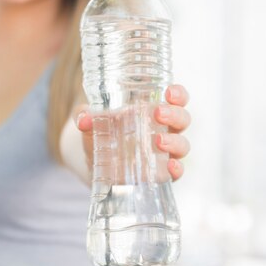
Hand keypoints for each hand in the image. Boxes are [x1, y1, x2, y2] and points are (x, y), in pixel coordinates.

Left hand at [72, 84, 190, 181]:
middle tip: (158, 113)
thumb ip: (84, 116)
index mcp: (153, 111)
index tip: (169, 91)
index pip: (175, 99)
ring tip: (159, 140)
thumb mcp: (92, 122)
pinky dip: (176, 169)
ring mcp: (164, 153)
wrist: (94, 165)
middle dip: (174, 114)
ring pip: (182, 145)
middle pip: (182, 119)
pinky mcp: (160, 174)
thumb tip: (83, 118)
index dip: (178, 94)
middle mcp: (164, 130)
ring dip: (174, 141)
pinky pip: (177, 172)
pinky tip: (170, 166)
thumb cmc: (100, 133)